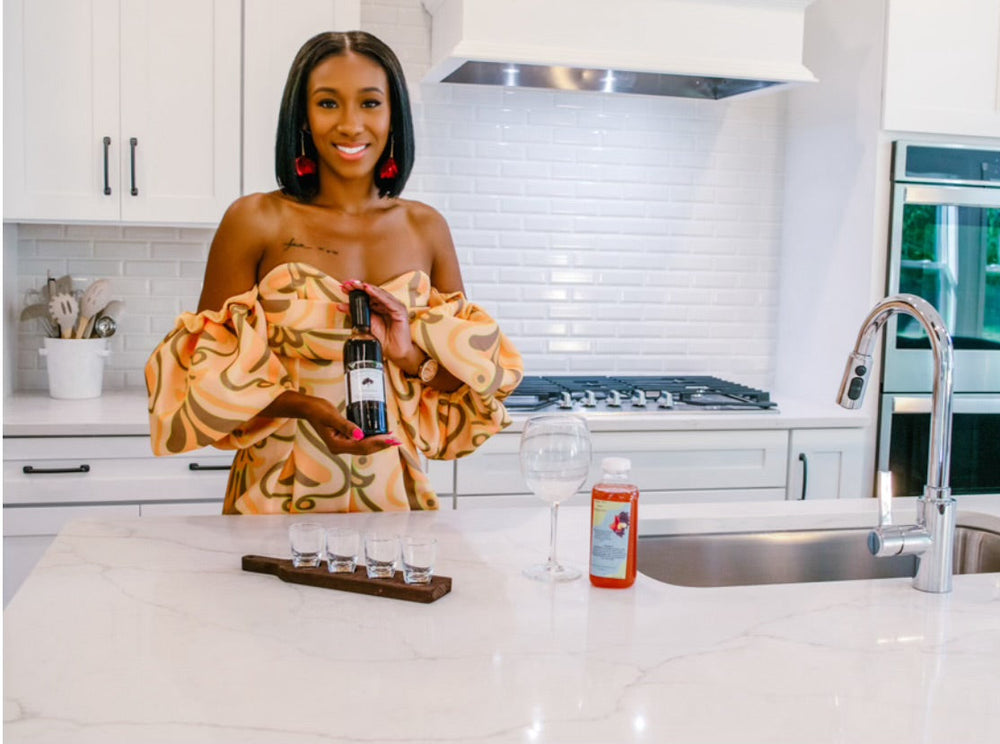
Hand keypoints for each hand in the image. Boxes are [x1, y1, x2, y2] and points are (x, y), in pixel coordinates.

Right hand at [261, 390, 400, 454]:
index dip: (378, 443)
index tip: (391, 439)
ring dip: (378, 443)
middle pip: (365, 449)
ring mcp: (341, 445)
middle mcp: (339, 448)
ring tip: (392, 438)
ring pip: (364, 447)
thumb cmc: (318, 410)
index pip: (362, 446)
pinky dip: (371, 439)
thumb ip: (346, 426)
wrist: (308, 408)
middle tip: (396, 439)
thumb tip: (361, 435)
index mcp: (336, 445)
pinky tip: (379, 435)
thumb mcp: (332, 416)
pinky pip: (360, 442)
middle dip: (381, 444)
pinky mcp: (343, 440)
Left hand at [340, 280, 423, 373]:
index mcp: (380, 307)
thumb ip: (355, 314)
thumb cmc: (384, 339)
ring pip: (380, 294)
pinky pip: (388, 301)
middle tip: (348, 283)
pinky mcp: (400, 311)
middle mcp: (388, 304)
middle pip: (373, 292)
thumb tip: (340, 305)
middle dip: (359, 287)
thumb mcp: (366, 324)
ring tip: (356, 285)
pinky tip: (368, 290)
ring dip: (367, 288)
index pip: (367, 295)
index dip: (356, 290)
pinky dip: (378, 294)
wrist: (395, 352)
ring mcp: (395, 306)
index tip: (344, 287)